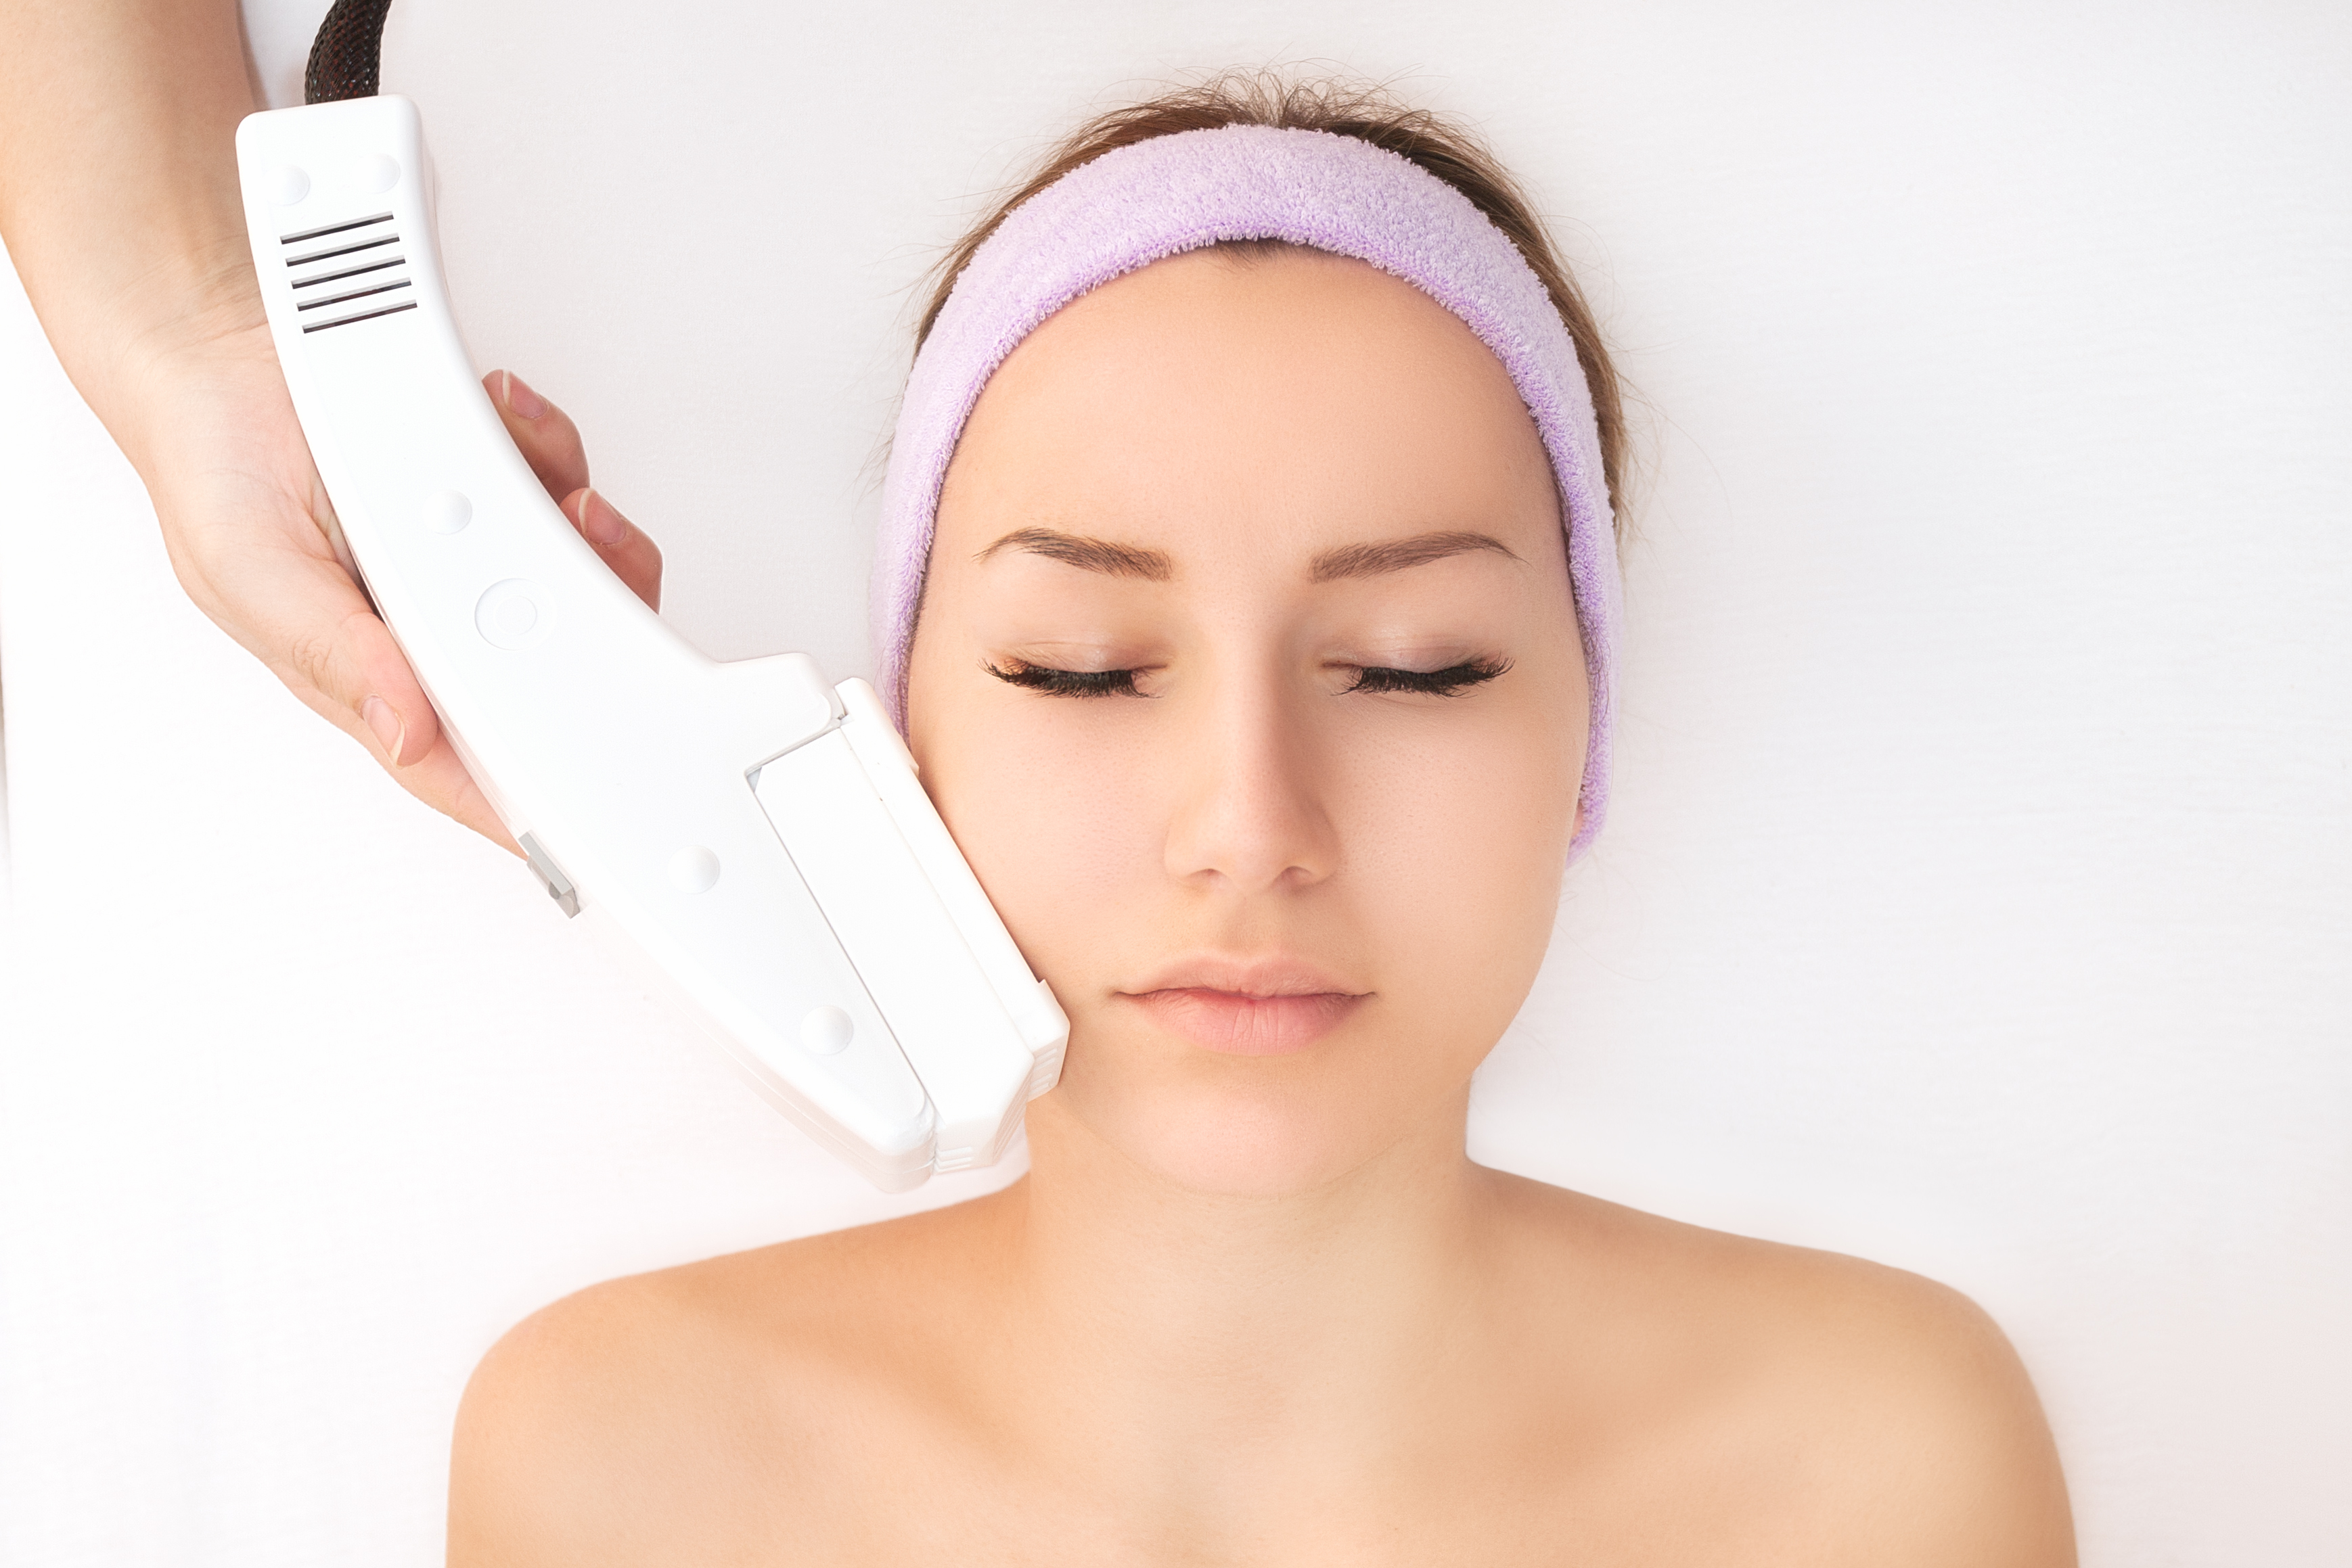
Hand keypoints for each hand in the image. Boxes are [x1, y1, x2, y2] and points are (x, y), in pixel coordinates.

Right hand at [132, 313, 661, 853]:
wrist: (219, 359)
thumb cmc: (214, 475)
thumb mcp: (249, 574)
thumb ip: (329, 653)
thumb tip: (405, 730)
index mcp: (375, 676)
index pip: (469, 766)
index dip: (539, 797)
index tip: (597, 787)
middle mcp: (435, 628)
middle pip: (557, 671)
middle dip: (595, 621)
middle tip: (586, 558)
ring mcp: (473, 562)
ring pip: (580, 575)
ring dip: (583, 527)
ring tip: (551, 487)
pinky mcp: (494, 494)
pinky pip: (559, 486)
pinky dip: (548, 450)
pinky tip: (506, 422)